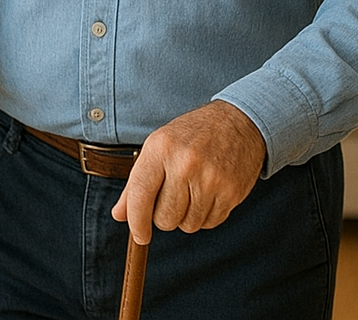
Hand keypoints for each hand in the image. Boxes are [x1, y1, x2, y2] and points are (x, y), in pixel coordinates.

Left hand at [111, 101, 264, 240]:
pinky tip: (208, 194)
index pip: (140, 195)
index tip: (140, 235)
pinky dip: (205, 216)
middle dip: (164, 216)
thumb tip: (119, 215)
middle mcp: (185, 163)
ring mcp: (210, 179)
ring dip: (186, 216)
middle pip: (164, 218)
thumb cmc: (193, 135)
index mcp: (161, 148)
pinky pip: (210, 223)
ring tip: (192, 191)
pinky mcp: (231, 192)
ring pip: (187, 225)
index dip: (137, 221)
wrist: (238, 121)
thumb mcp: (159, 147)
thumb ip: (136, 183)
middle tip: (172, 196)